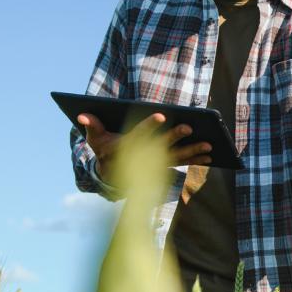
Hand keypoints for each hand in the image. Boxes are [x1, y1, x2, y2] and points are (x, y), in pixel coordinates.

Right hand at [76, 112, 213, 181]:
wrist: (110, 177)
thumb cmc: (104, 151)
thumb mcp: (95, 139)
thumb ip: (91, 125)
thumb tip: (81, 114)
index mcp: (126, 146)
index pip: (138, 134)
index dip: (149, 125)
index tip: (160, 115)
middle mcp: (143, 157)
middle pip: (161, 145)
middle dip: (176, 136)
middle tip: (190, 126)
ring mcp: (155, 163)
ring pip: (177, 156)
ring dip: (193, 152)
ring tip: (210, 146)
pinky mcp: (164, 166)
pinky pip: (182, 162)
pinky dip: (196, 159)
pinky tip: (210, 156)